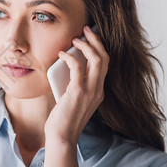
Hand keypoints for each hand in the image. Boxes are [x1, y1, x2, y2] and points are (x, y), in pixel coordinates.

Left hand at [44, 25, 109, 148]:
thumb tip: (65, 67)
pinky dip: (70, 57)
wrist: (61, 137)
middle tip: (87, 30)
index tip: (91, 38)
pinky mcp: (78, 92)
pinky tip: (62, 54)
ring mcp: (91, 91)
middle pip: (105, 58)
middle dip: (97, 41)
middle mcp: (98, 90)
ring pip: (97, 60)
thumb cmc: (62, 120)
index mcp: (98, 92)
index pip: (105, 65)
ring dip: (87, 45)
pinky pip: (77, 67)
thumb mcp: (72, 100)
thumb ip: (73, 85)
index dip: (99, 49)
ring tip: (76, 38)